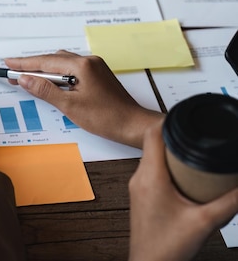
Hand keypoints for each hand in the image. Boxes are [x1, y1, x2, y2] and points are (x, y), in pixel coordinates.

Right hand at [4, 50, 163, 147]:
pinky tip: (50, 83)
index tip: (7, 63)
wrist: (134, 125)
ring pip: (62, 63)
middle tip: (12, 72)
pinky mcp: (97, 75)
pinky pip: (71, 69)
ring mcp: (94, 67)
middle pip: (53, 59)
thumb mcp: (70, 106)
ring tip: (27, 78)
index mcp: (81, 66)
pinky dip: (57, 74)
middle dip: (32, 66)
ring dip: (44, 70)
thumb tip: (25, 79)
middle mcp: (88, 61)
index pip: (45, 61)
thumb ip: (45, 90)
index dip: (24, 63)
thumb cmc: (105, 118)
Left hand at [128, 124, 237, 260]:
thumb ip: (231, 201)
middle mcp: (139, 178)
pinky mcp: (141, 195)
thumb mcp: (206, 222)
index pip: (153, 135)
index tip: (187, 118)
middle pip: (154, 143)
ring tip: (194, 154)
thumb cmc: (167, 248)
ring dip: (172, 152)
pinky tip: (185, 174)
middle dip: (176, 137)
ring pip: (152, 156)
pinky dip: (168, 166)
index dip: (169, 121)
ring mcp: (137, 186)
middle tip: (198, 138)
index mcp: (150, 177)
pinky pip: (152, 170)